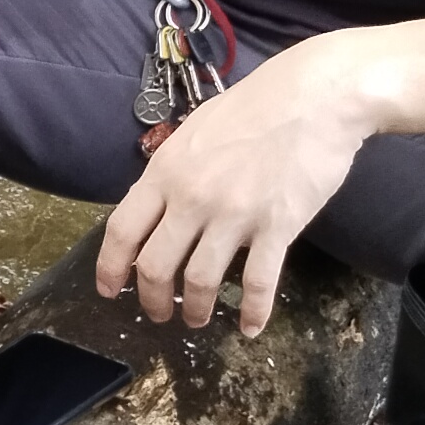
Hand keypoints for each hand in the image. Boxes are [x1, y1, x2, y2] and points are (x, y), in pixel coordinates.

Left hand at [95, 36, 380, 336]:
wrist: (315, 96)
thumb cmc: (256, 107)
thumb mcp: (196, 131)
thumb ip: (172, 170)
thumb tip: (155, 203)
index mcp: (166, 172)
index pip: (122, 230)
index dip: (109, 267)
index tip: (109, 290)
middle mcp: (193, 197)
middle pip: (155, 266)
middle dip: (151, 299)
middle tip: (158, 313)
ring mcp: (234, 214)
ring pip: (200, 281)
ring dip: (195, 310)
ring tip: (196, 320)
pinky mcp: (277, 227)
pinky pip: (257, 283)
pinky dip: (252, 312)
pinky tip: (249, 328)